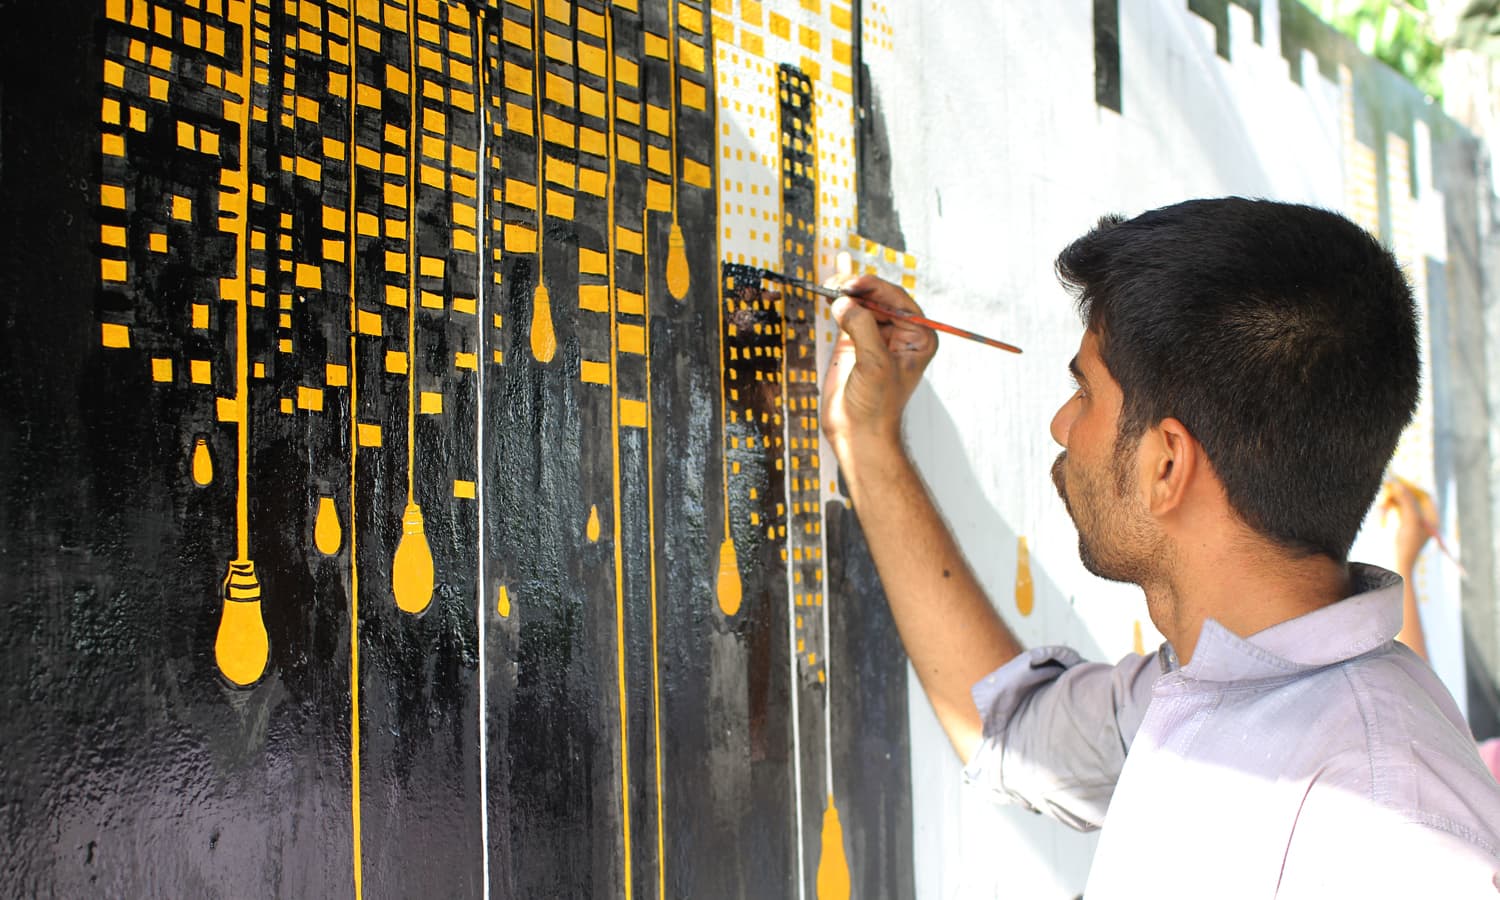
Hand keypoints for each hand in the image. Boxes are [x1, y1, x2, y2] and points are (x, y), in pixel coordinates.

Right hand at [820, 269, 937, 458]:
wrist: (858, 433)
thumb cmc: (877, 407)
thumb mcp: (875, 364)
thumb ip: (862, 328)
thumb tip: (844, 302)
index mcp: (918, 337)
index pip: (897, 300)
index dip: (874, 288)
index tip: (852, 285)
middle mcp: (899, 334)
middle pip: (878, 298)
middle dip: (857, 288)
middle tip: (837, 284)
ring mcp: (875, 337)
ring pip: (861, 303)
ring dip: (845, 291)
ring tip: (829, 283)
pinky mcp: (854, 343)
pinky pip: (847, 315)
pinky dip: (838, 300)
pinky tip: (832, 283)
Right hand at [1379, 477, 1435, 573]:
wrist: (1390, 568)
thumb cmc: (1403, 547)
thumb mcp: (1409, 521)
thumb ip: (1407, 501)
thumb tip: (1399, 484)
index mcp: (1431, 520)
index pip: (1424, 496)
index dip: (1412, 487)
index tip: (1398, 482)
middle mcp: (1420, 520)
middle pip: (1410, 497)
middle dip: (1398, 494)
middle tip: (1386, 489)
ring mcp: (1406, 523)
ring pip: (1398, 502)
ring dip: (1389, 501)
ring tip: (1381, 506)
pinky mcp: (1393, 526)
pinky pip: (1390, 510)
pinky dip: (1385, 509)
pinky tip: (1380, 515)